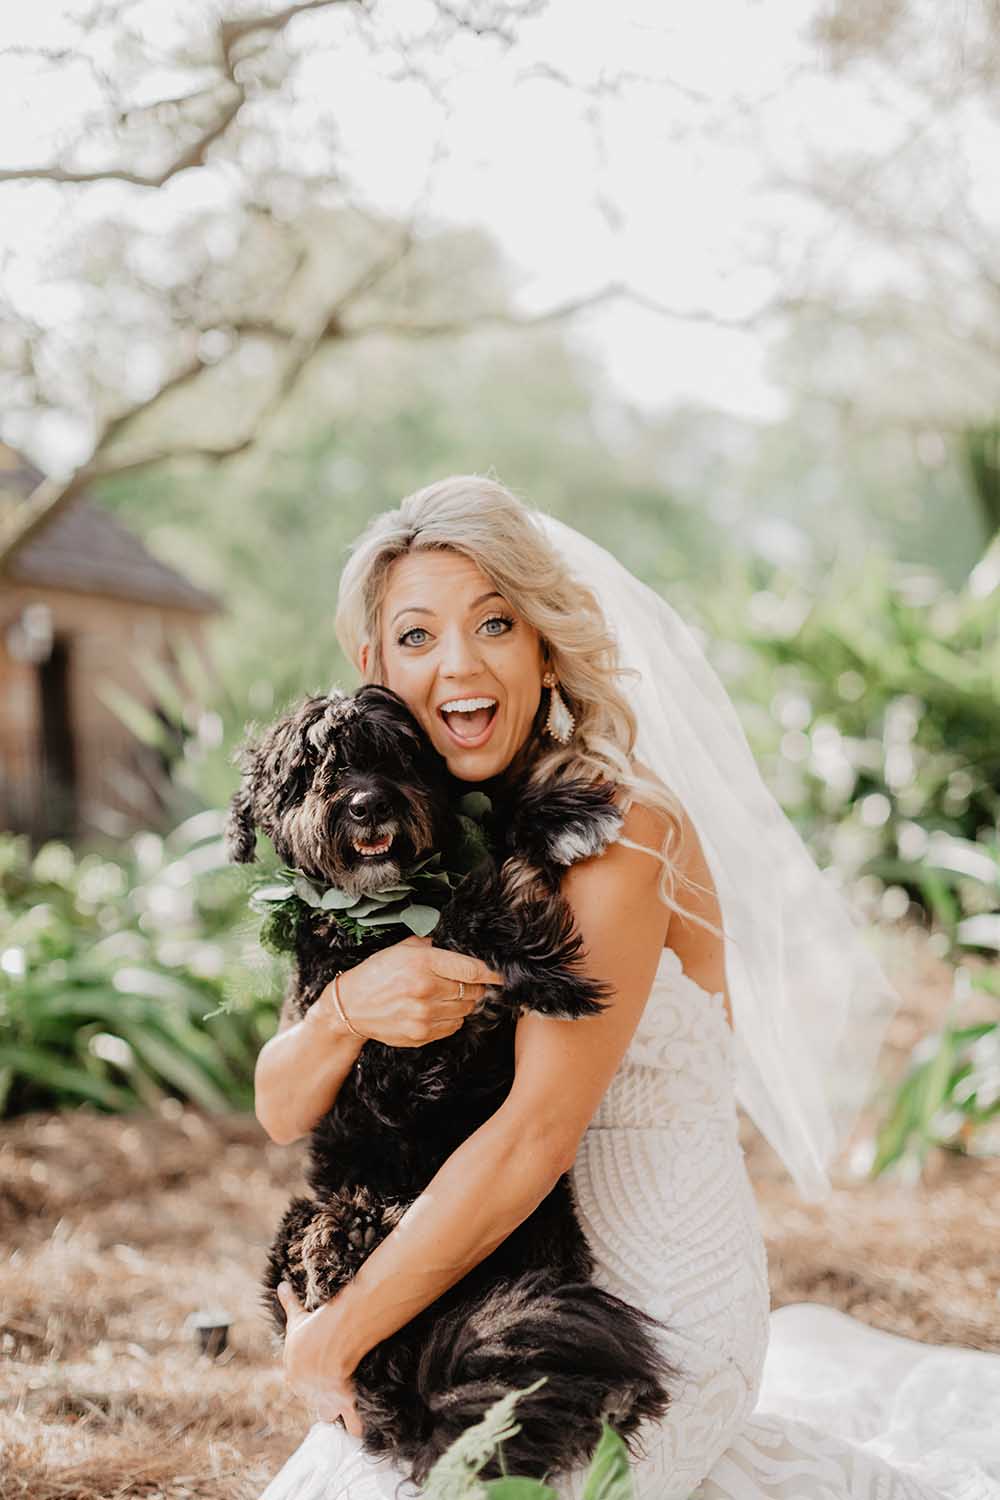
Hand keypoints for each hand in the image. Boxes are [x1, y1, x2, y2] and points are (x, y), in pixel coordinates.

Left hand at [275, 1280, 362, 1433]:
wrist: (330, 1341)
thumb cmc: (312, 1329)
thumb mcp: (297, 1316)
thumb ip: (288, 1302)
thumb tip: (280, 1284)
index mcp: (293, 1376)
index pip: (297, 1382)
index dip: (307, 1376)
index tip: (317, 1368)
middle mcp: (307, 1393)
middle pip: (312, 1401)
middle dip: (321, 1396)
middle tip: (332, 1384)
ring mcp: (326, 1402)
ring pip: (328, 1416)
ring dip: (336, 1412)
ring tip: (346, 1405)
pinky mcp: (345, 1406)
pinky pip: (354, 1425)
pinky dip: (358, 1426)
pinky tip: (362, 1423)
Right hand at [327, 935, 503, 1048]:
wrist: (351, 1006)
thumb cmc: (378, 972)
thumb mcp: (403, 948)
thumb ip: (433, 945)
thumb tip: (463, 946)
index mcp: (422, 963)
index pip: (472, 969)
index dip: (491, 972)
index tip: (501, 973)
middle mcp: (425, 990)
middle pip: (472, 991)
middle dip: (474, 987)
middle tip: (467, 982)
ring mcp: (423, 1016)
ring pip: (465, 1010)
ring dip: (464, 1003)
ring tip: (449, 995)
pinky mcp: (420, 1035)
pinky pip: (453, 1027)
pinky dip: (452, 1018)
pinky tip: (438, 1009)